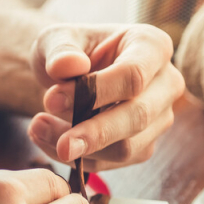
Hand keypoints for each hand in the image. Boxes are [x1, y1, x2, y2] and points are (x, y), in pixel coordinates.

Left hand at [27, 24, 183, 170]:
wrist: (71, 75)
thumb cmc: (70, 51)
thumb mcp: (56, 39)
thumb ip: (59, 49)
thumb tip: (68, 66)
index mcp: (152, 46)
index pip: (134, 75)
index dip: (94, 92)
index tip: (51, 99)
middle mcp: (166, 83)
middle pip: (137, 116)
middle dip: (90, 130)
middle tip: (42, 129)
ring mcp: (159, 118)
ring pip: (127, 147)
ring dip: (79, 146)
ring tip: (37, 128)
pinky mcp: (144, 146)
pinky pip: (113, 164)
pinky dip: (78, 159)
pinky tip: (50, 141)